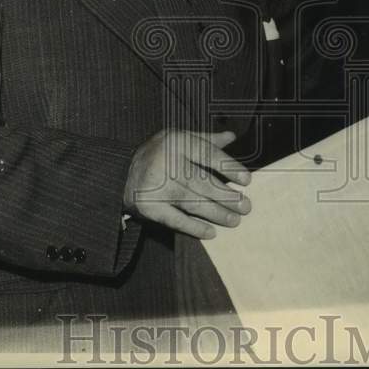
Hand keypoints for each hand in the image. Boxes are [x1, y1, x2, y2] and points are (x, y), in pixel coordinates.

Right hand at [123, 129, 251, 238]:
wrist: (121, 174)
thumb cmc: (158, 153)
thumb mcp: (179, 138)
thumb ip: (206, 140)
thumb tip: (231, 136)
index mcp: (177, 142)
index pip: (208, 154)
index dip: (229, 168)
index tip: (247, 180)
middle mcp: (166, 163)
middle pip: (203, 182)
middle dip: (227, 196)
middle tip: (245, 206)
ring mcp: (157, 187)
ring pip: (193, 203)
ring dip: (216, 213)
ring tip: (234, 220)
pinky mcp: (150, 207)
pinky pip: (176, 220)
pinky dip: (194, 227)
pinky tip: (210, 232)